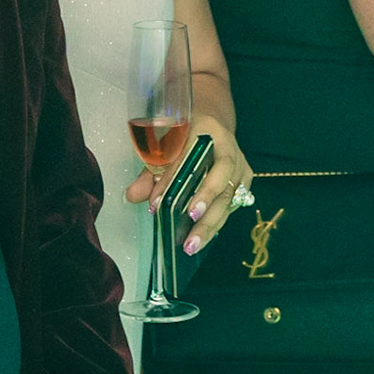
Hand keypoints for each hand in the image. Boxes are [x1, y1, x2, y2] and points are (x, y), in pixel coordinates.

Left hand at [123, 113, 252, 256]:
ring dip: (209, 226)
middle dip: (205, 214)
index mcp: (215, 136)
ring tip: (191, 246)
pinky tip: (199, 240)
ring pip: (228, 203)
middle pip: (223, 187)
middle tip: (189, 236)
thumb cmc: (186, 135)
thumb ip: (150, 171)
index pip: (204, 161)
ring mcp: (241, 172)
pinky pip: (228, 209)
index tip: (172, 205)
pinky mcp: (242, 187)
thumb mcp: (166, 146)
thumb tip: (132, 195)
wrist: (211, 127)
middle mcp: (234, 155)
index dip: (191, 186)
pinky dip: (213, 225)